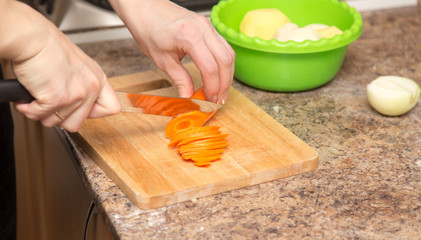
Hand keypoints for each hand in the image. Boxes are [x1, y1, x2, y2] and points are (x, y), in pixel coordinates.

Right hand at [1, 1, 120, 131]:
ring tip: (38, 96)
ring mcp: (75, 95)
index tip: (79, 109)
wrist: (33, 38)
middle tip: (50, 103)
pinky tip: (29, 97)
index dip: (93, 113)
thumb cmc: (49, 48)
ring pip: (57, 123)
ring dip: (42, 113)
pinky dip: (28, 109)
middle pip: (77, 123)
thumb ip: (85, 86)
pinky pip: (38, 116)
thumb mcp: (79, 67)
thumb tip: (80, 107)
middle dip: (58, 116)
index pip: (112, 108)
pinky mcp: (56, 99)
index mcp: (98, 79)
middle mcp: (91, 88)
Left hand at [110, 0, 234, 102]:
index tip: (209, 100)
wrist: (145, 7)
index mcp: (189, 36)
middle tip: (218, 100)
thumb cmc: (148, 28)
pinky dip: (224, 63)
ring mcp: (208, 25)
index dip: (212, 88)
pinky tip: (218, 75)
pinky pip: (224, 47)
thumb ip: (179, 79)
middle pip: (225, 61)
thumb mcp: (162, 60)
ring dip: (227, 75)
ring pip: (229, 54)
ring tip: (220, 91)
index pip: (210, 68)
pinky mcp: (209, 26)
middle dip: (224, 84)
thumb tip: (189, 97)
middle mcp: (203, 28)